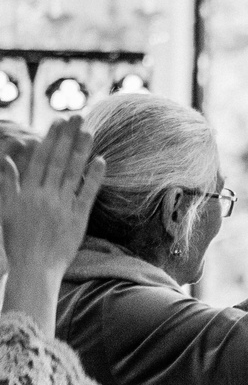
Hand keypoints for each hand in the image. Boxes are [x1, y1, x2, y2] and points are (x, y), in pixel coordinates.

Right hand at [0, 116, 106, 309]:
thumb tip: (7, 160)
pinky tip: (101, 160)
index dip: (50, 139)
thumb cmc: (18, 241)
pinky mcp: (78, 218)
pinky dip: (93, 176)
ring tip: (89, 130)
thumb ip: (8, 184)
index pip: (40, 159)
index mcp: (27, 192)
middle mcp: (44, 195)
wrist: (34, 267)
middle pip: (58, 160)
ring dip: (82, 150)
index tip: (57, 123)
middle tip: (77, 116)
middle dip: (67, 137)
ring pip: (73, 172)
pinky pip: (87, 193)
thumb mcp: (7, 210)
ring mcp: (62, 206)